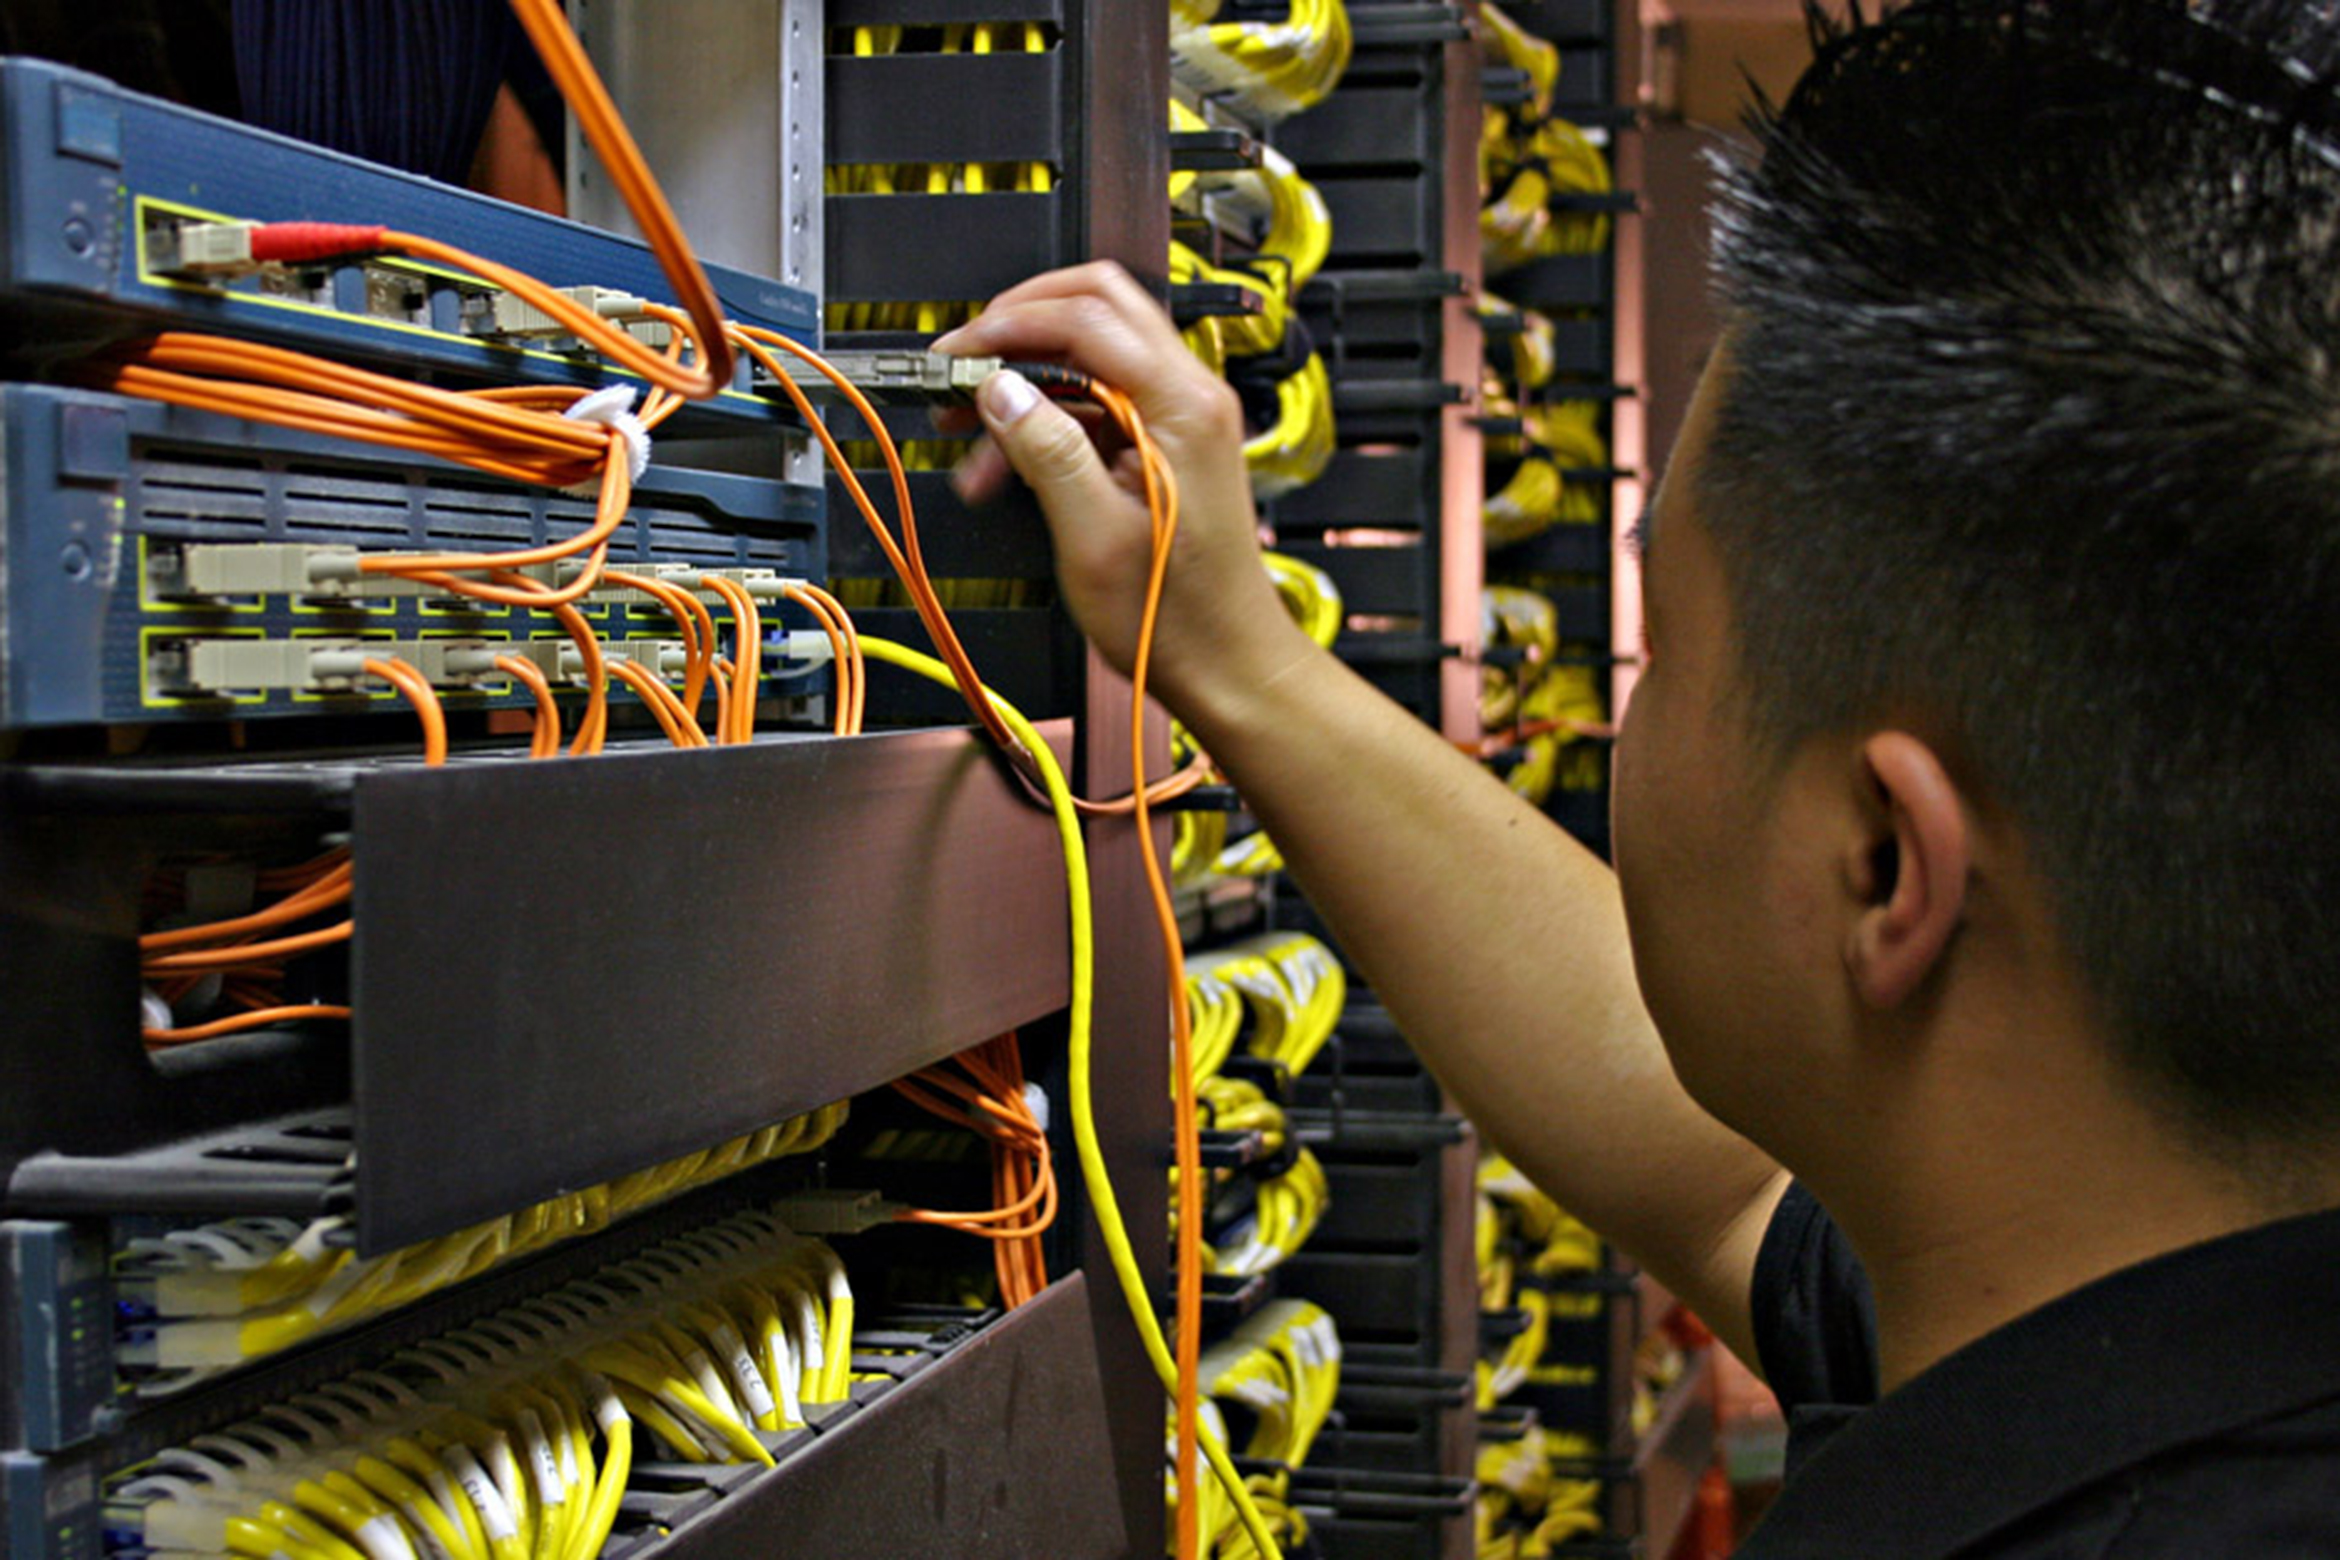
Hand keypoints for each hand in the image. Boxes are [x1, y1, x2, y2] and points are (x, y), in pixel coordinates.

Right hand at [933, 262, 1311, 716]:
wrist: (1225, 664)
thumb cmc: (1176, 618)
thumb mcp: (1094, 538)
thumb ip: (1048, 451)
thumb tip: (1002, 389)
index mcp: (1183, 407)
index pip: (1088, 317)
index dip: (1011, 325)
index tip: (958, 354)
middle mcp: (1188, 398)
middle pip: (1096, 309)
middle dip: (1019, 328)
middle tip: (964, 364)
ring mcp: (1177, 418)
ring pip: (1089, 358)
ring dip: (1024, 383)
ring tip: (967, 428)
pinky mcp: (1162, 445)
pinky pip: (1094, 406)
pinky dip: (1044, 421)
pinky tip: (1001, 464)